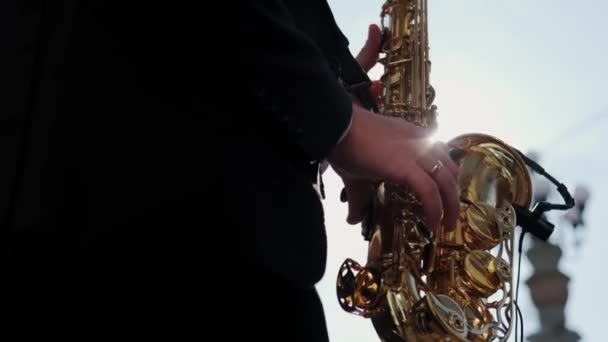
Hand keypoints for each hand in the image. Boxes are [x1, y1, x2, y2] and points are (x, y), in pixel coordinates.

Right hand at [331, 24, 458, 232]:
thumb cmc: (345, 143)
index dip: (446, 178)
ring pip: (446, 181)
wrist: (337, 127)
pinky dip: (435, 210)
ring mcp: (416, 153)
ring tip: (446, 224)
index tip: (444, 196)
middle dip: (454, 196)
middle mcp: (420, 143)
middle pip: (450, 171)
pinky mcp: (407, 166)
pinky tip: (432, 224)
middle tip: (450, 217)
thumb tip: (351, 220)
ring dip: (450, 205)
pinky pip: (429, 191)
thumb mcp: (358, 172)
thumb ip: (359, 198)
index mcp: (412, 138)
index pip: (441, 156)